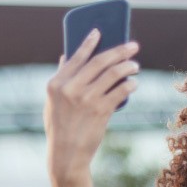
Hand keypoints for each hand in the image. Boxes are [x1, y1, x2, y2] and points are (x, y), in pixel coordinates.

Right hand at [44, 30, 139, 180]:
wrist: (66, 154)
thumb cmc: (59, 127)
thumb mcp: (52, 103)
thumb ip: (60, 80)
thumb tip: (66, 56)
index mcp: (55, 84)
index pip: (76, 56)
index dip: (89, 42)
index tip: (99, 31)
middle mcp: (70, 89)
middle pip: (99, 61)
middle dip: (119, 50)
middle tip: (132, 45)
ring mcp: (86, 99)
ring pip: (114, 73)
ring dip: (128, 66)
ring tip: (135, 65)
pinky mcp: (101, 110)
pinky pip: (120, 91)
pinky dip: (129, 84)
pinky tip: (134, 83)